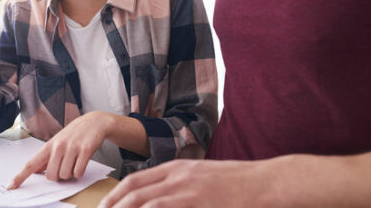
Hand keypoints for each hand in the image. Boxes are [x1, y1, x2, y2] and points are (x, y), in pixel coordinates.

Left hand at [8, 111, 115, 188]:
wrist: (94, 122)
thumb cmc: (75, 133)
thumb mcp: (58, 142)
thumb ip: (47, 157)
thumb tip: (36, 170)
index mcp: (49, 145)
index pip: (31, 164)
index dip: (20, 176)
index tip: (11, 186)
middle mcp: (58, 146)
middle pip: (50, 175)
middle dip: (58, 176)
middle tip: (65, 166)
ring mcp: (72, 148)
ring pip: (65, 175)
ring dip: (70, 174)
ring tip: (74, 161)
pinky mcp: (85, 150)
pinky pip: (78, 172)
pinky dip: (80, 172)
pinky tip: (82, 162)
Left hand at [98, 158, 287, 207]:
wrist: (266, 181)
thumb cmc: (238, 183)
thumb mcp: (205, 177)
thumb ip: (182, 185)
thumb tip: (160, 199)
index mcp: (178, 167)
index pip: (136, 179)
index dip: (116, 194)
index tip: (104, 207)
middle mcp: (178, 175)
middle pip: (133, 190)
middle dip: (112, 205)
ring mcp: (187, 188)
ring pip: (144, 201)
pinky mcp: (197, 201)